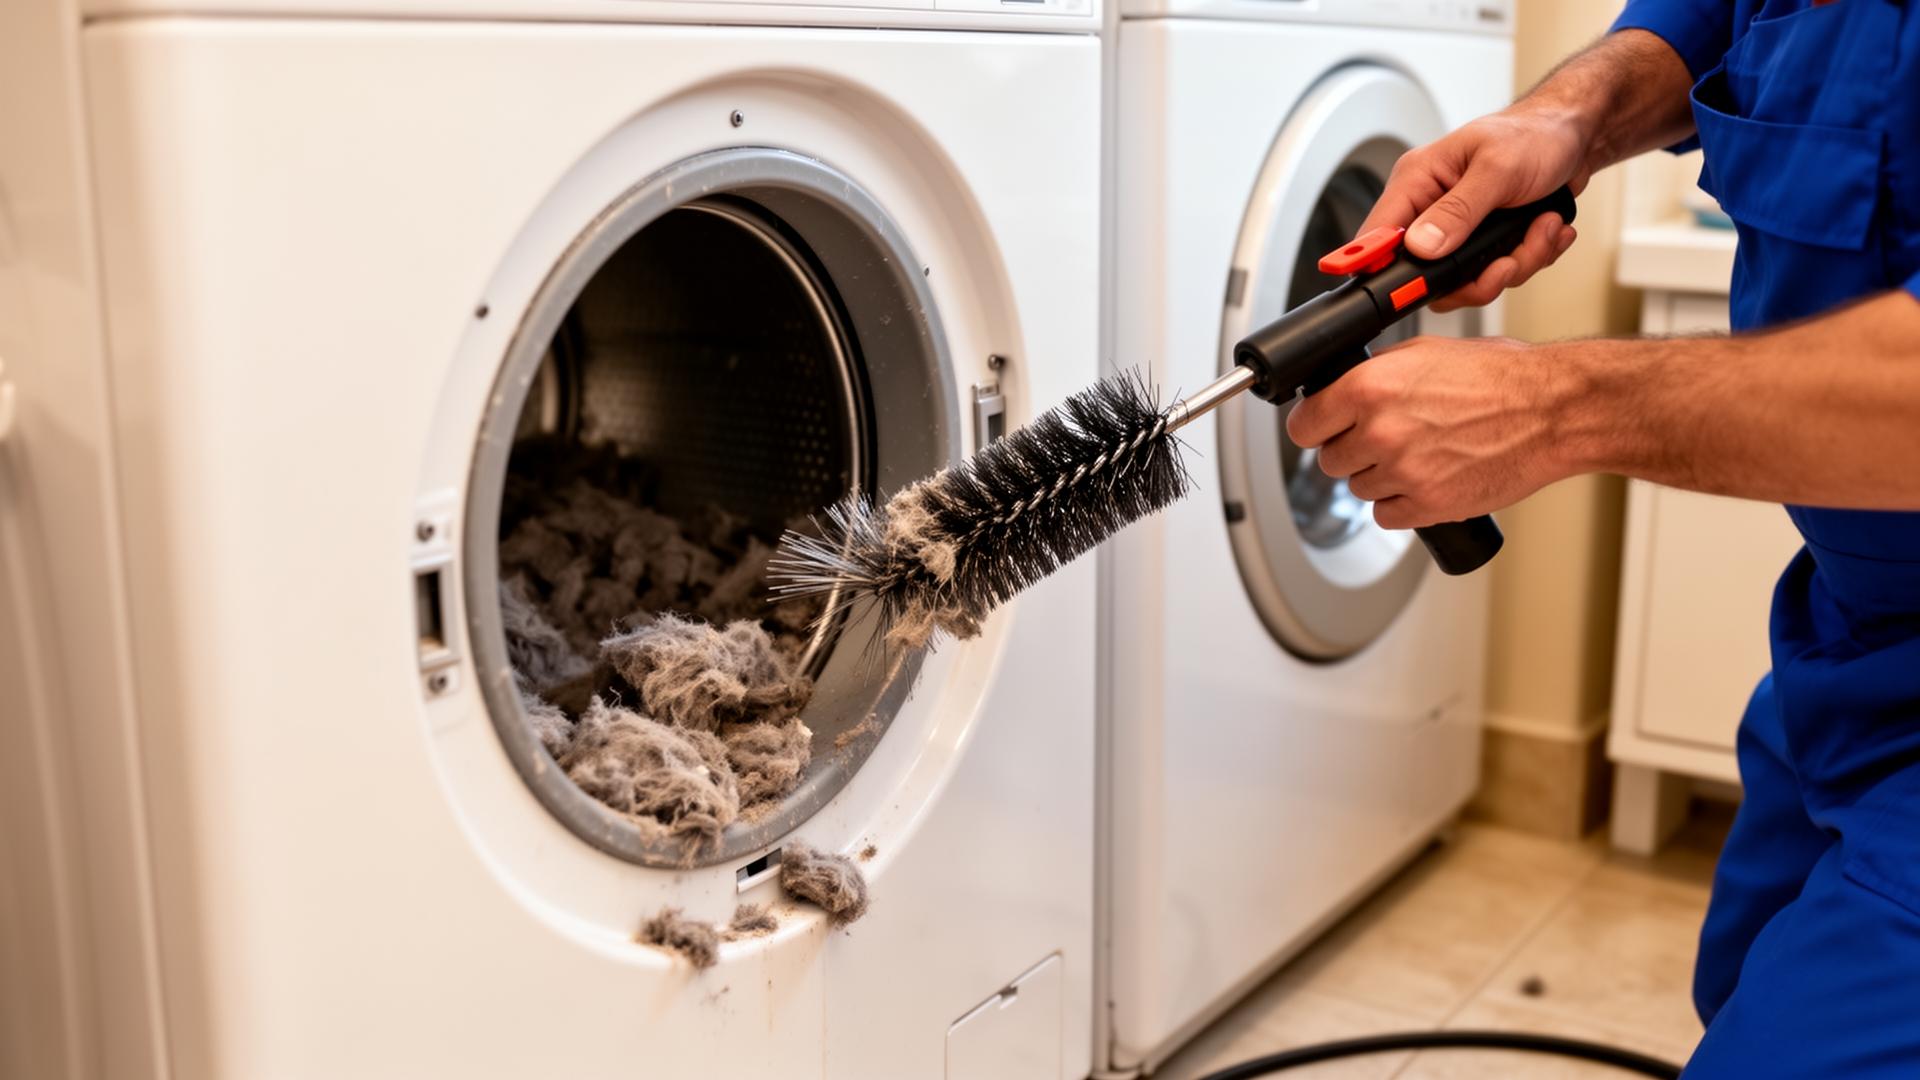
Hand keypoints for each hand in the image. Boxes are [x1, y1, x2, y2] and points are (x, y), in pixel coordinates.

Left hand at [1284, 336, 1575, 528]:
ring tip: (1421, 454)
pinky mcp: (1427, 505)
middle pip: (1330, 461)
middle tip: (1387, 439)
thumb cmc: (1500, 377)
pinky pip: (1386, 515)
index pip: (1303, 426)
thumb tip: (1339, 389)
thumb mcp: (1426, 352)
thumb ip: (1375, 374)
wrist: (1551, 411)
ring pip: (1359, 489)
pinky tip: (1426, 480)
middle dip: (1353, 451)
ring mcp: (1403, 471)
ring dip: (1381, 477)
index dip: (1316, 427)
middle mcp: (1380, 430)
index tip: (1325, 429)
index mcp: (1370, 387)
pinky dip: (1401, 503)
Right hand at [1361, 102, 1590, 311]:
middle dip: (1477, 275)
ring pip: (1467, 280)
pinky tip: (1546, 229)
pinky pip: (1495, 273)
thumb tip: (1421, 246)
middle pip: (1426, 274)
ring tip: (1541, 230)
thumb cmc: (1536, 134)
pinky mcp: (1483, 241)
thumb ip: (1458, 210)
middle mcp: (1431, 208)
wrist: (1577, 137)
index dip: (1385, 268)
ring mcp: (1458, 229)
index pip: (1379, 236)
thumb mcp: (1497, 169)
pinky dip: (1529, 257)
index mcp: (1418, 181)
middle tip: (1507, 260)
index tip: (1410, 287)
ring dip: (1514, 263)